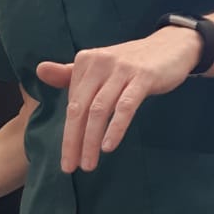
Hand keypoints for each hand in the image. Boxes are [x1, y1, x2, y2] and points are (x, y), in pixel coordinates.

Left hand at [37, 30, 198, 172]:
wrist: (173, 46)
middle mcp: (100, 63)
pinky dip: (115, 127)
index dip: (68, 134)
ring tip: (88, 164)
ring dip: (90, 140)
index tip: (67, 158)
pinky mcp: (143, 77)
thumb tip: (40, 71)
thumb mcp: (101, 67)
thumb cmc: (133, 62)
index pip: (72, 104)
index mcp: (86, 61)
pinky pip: (125, 106)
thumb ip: (71, 74)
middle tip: (70, 167)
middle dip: (72, 141)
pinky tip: (108, 146)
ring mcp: (121, 69)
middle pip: (80, 108)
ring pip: (99, 110)